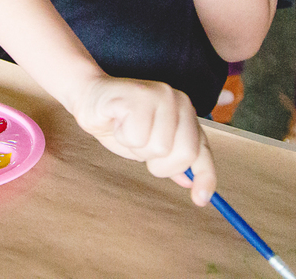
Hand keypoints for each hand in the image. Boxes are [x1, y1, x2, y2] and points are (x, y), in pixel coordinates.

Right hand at [71, 75, 216, 204]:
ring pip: (159, 147)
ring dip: (136, 147)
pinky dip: (122, 136)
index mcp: (186, 113)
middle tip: (141, 148)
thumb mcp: (150, 145)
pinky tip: (117, 121)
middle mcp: (178, 101)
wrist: (90, 97)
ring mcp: (160, 95)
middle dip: (159, 163)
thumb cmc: (121, 122)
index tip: (200, 200)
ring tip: (126, 130)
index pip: (202, 150)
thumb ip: (171, 158)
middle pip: (184, 154)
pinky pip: (136, 136)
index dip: (205, 177)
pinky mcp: (138, 95)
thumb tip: (190, 181)